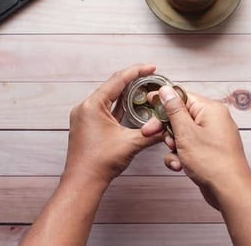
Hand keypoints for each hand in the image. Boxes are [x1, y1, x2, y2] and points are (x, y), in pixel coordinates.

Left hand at [63, 65, 161, 185]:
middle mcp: (85, 107)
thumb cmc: (99, 163)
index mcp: (92, 105)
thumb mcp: (130, 144)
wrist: (82, 182)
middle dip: (132, 80)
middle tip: (150, 76)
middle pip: (112, 86)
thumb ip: (151, 133)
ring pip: (108, 97)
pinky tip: (131, 104)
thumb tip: (167, 127)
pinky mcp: (87, 125)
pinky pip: (105, 109)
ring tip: (143, 87)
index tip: (152, 67)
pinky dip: (118, 105)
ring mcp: (85, 116)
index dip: (137, 72)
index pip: (117, 81)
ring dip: (125, 93)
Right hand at [142, 86, 250, 208]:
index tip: (149, 102)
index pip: (182, 96)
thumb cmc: (213, 162)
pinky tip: (180, 166)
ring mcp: (212, 136)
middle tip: (150, 132)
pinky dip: (181, 156)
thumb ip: (174, 109)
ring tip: (175, 155)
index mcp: (210, 109)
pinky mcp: (209, 151)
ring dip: (173, 145)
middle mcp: (213, 120)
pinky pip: (189, 147)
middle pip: (181, 116)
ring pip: (182, 133)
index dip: (163, 99)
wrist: (229, 190)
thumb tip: (166, 90)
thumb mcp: (185, 132)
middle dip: (165, 128)